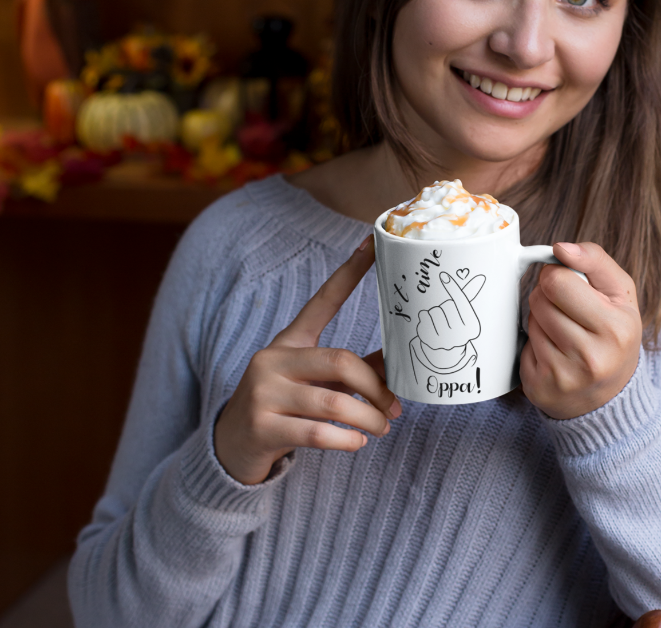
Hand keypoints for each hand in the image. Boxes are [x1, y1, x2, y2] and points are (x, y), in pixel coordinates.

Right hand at [213, 237, 400, 484]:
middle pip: (340, 361)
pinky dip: (347, 441)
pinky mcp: (261, 426)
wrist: (230, 447)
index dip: (350, 272)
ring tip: (383, 429)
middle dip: (375, 388)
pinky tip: (357, 443)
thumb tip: (399, 362)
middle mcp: (272, 359)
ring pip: (333, 403)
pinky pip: (317, 433)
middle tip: (395, 407)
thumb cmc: (283, 408)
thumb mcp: (313, 383)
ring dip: (368, 419)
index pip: (323, 300)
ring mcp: (263, 392)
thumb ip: (351, 372)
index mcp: (290, 342)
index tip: (372, 244)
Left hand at [416, 272, 484, 349]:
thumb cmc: (455, 324)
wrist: (445, 351)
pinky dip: (423, 317)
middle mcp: (461, 337)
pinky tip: (429, 325)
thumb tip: (481, 277)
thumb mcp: (464, 312)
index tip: (443, 275)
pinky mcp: (429, 341)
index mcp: (473, 328)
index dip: (452, 287)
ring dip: (433, 312)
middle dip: (444, 307)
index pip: (461, 301)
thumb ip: (469, 295)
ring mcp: (445, 342)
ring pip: (434, 310)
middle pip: (446, 305)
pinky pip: (423, 316)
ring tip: (437, 322)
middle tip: (446, 317)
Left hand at [520, 242, 640, 419]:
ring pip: (530, 320)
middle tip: (566, 309)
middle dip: (548, 296)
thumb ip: (594, 260)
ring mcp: (563, 376)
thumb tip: (560, 247)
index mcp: (615, 328)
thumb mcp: (620, 294)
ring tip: (563, 332)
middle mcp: (590, 357)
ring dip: (541, 319)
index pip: (557, 281)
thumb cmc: (614, 335)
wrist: (610, 397)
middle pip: (539, 299)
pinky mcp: (538, 387)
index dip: (557, 275)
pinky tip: (554, 353)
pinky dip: (534, 343)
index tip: (569, 284)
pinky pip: (522, 345)